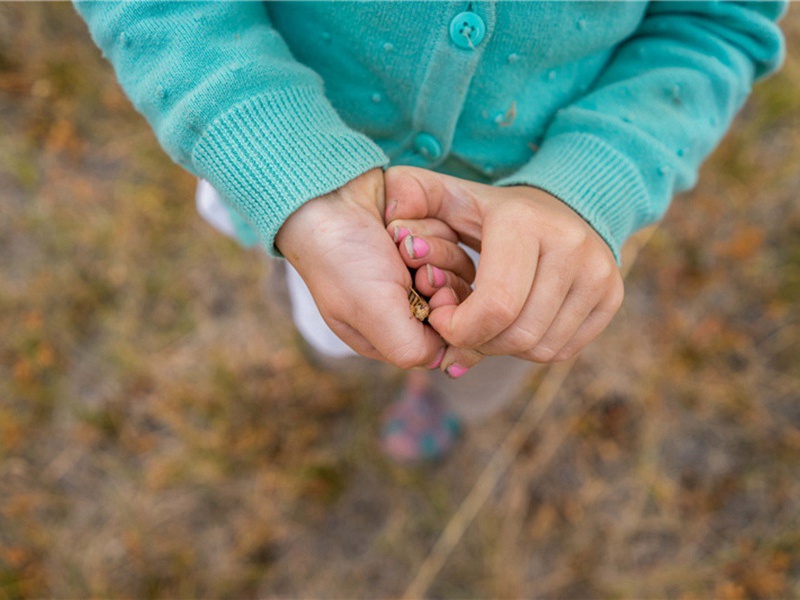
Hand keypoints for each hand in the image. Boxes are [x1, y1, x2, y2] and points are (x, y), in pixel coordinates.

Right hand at [275, 168, 445, 368]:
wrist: (327, 194)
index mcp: (387, 333)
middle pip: (456, 303)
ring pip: (459, 269)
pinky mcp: (426, 238)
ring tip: (399, 241)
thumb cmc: (343, 258)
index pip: (441, 340)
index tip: (425, 293)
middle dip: (436, 278)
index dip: (444, 317)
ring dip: (434, 250)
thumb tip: (446, 356)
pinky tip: (403, 224)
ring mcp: (417, 269)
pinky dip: (434, 229)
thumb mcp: (374, 313)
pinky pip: (455, 239)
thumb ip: (411, 349)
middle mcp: (405, 304)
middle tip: (408, 264)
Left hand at [384, 166, 623, 374]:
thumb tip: (390, 219)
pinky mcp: (611, 296)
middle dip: (478, 342)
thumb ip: (411, 197)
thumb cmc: (493, 211)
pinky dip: (530, 348)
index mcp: (525, 223)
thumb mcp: (450, 196)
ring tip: (486, 324)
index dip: (459, 329)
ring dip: (503, 348)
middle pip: (516, 334)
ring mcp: (599, 273)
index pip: (493, 306)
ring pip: (539, 347)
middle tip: (461, 330)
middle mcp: (571, 247)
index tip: (441, 320)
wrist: (566, 204)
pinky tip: (515, 323)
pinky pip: (563, 349)